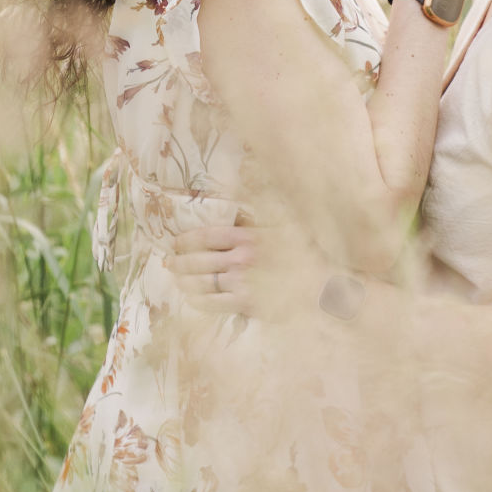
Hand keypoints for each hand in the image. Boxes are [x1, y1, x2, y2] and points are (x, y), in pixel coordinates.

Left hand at [168, 218, 322, 318]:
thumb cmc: (304, 252)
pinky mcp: (247, 303)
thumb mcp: (285, 222)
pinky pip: (213, 303)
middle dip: (179, 262)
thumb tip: (238, 188)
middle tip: (169, 263)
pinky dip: (198, 301)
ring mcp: (243, 282)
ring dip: (184, 282)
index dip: (185, 240)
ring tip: (176, 280)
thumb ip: (259, 211)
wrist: (322, 285)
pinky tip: (191, 299)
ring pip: (202, 282)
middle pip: (199, 260)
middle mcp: (241, 258)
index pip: (206, 236)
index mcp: (248, 236)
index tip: (175, 243)